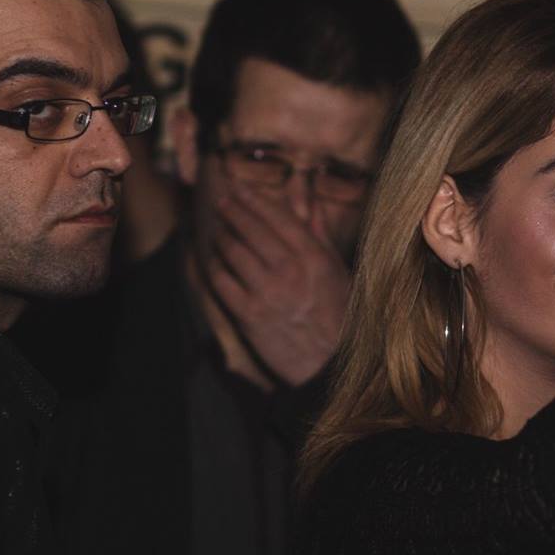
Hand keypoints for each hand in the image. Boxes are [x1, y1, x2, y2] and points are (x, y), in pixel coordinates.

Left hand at [201, 182, 351, 386]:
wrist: (329, 364)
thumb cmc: (339, 317)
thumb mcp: (338, 272)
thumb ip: (320, 235)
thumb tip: (310, 204)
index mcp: (314, 258)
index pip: (278, 217)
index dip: (255, 200)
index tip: (241, 189)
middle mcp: (290, 271)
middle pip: (252, 230)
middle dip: (233, 211)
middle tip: (223, 201)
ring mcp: (267, 292)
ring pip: (234, 252)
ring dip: (222, 236)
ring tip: (218, 229)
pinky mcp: (249, 315)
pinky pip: (223, 282)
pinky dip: (216, 267)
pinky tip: (215, 261)